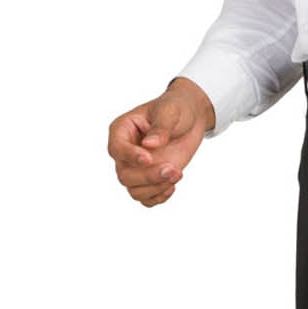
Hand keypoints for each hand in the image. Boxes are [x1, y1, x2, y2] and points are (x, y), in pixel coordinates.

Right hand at [107, 77, 214, 206]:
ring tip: (177, 174)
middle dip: (148, 177)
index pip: (116, 149)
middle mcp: (125, 152)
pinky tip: (172, 185)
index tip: (149, 158)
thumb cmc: (176, 109)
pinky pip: (145, 198)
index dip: (130, 157)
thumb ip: (160, 128)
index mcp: (122, 130)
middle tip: (173, 169)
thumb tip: (149, 144)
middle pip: (125, 175)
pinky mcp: (149, 178)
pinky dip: (158, 197)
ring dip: (156, 188)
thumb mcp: (170, 112)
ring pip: (134, 190)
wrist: (191, 118)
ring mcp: (136, 167)